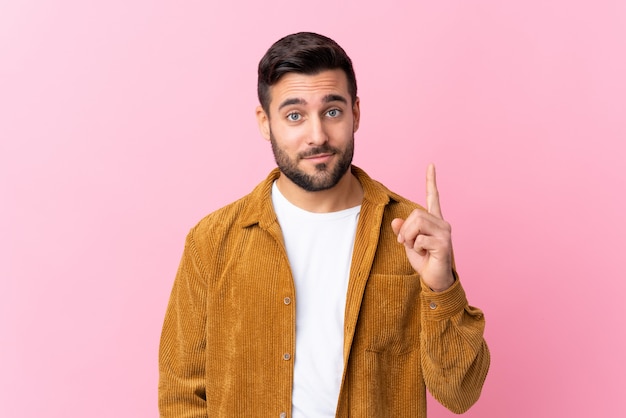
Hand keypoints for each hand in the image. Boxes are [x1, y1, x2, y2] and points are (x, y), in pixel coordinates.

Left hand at [391, 164, 454, 291]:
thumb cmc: (423, 260)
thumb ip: (403, 231)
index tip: (431, 165)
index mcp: (434, 220)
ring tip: (415, 248)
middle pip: (416, 214)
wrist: (434, 279)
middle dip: (405, 229)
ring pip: (417, 223)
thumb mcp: (408, 243)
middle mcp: (442, 223)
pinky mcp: (444, 243)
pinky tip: (425, 254)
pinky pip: (420, 239)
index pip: (432, 197)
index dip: (431, 181)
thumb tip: (396, 221)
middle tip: (405, 242)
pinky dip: (416, 248)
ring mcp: (445, 232)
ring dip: (409, 237)